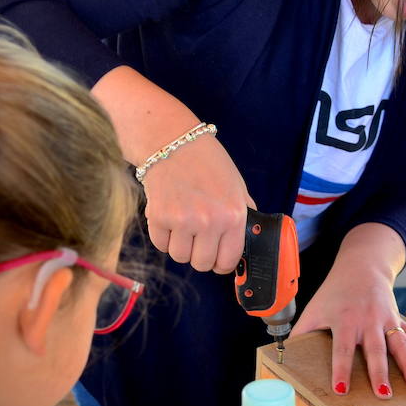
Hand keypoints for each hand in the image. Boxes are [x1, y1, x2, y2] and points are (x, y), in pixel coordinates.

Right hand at [141, 134, 252, 274]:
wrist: (173, 141)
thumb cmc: (207, 163)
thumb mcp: (237, 187)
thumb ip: (243, 216)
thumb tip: (246, 241)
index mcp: (233, 215)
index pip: (228, 260)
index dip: (221, 263)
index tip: (216, 258)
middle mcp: (210, 221)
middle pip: (202, 264)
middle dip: (199, 254)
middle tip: (197, 237)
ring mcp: (183, 220)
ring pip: (180, 256)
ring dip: (180, 245)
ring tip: (182, 222)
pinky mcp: (159, 217)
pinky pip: (160, 245)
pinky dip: (163, 236)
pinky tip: (169, 216)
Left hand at [290, 245, 405, 398]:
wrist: (362, 266)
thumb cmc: (334, 292)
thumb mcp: (315, 309)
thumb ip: (302, 333)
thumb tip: (284, 357)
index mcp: (345, 321)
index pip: (342, 349)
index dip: (341, 369)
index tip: (342, 389)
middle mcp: (368, 321)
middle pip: (375, 351)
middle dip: (380, 373)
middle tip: (384, 394)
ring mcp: (387, 320)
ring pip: (400, 345)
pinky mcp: (399, 320)